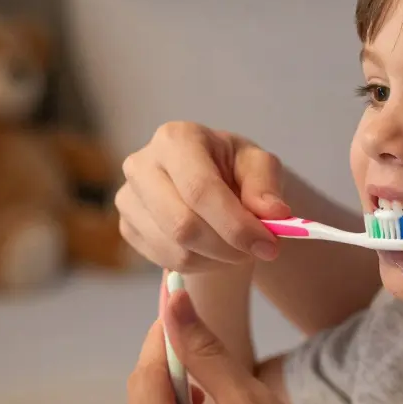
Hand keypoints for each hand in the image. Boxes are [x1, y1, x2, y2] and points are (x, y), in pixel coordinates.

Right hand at [116, 122, 290, 272]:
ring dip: (217, 259)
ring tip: (238, 247)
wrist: (207, 181)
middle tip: (258, 251)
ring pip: (175, 249)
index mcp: (175, 139)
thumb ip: (266, 185)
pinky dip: (200, 265)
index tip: (268, 245)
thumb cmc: (232, 167)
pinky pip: (166, 261)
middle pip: (182, 224)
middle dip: (227, 247)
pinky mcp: (127, 227)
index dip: (235, 224)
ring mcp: (128, 198)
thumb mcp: (258, 164)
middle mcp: (142, 165)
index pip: (200, 189)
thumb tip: (275, 213)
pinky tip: (215, 250)